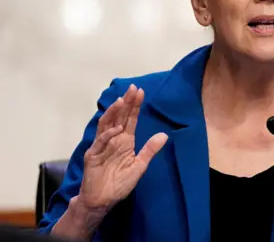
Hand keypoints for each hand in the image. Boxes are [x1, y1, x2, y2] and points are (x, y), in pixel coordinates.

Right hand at [78, 84, 167, 212]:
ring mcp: (101, 146)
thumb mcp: (139, 166)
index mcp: (125, 141)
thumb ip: (150, 150)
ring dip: (114, 113)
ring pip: (106, 125)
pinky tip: (116, 129)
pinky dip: (107, 135)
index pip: (130, 120)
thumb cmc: (119, 184)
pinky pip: (100, 143)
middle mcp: (113, 140)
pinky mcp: (92, 156)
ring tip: (121, 101)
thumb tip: (165, 135)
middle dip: (126, 103)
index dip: (135, 106)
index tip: (141, 92)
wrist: (102, 200)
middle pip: (119, 117)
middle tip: (132, 89)